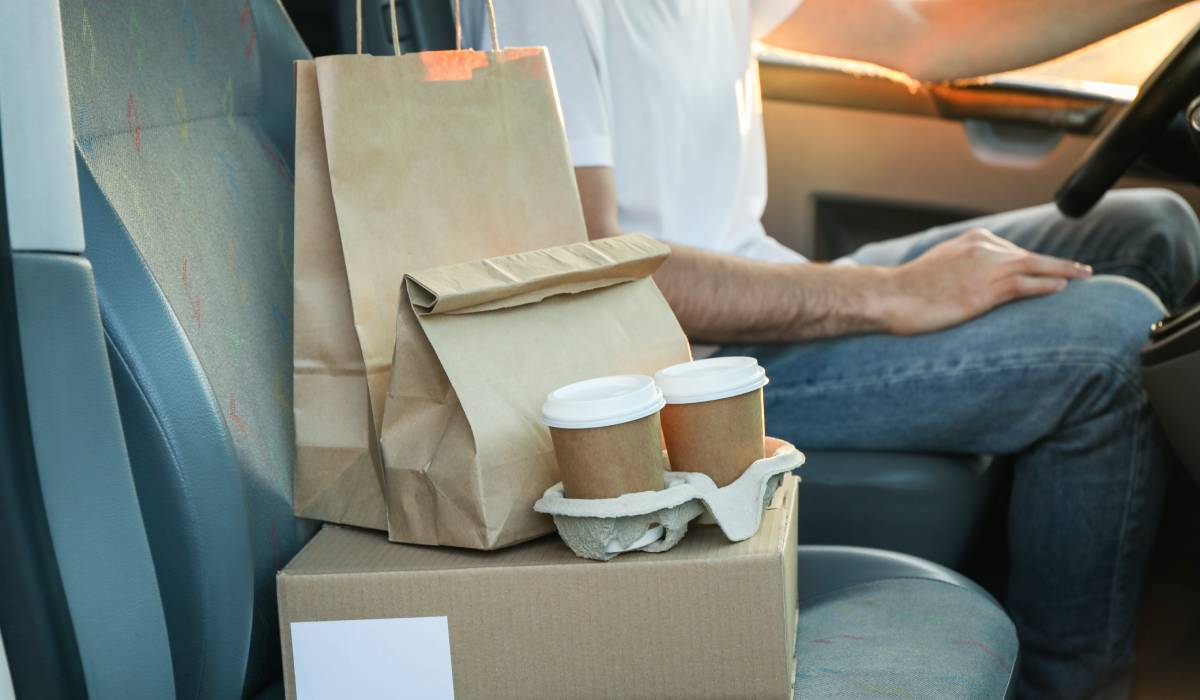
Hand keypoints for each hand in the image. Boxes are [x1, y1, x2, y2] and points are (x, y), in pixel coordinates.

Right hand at [879, 228, 1091, 334]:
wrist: (891, 296)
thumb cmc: (909, 288)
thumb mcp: (939, 265)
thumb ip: (963, 264)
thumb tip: (973, 278)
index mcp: (972, 239)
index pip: (1012, 250)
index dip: (1033, 263)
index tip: (1050, 270)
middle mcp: (983, 247)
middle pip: (1030, 256)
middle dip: (1057, 263)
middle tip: (1081, 270)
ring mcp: (987, 268)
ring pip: (1036, 267)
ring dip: (1064, 271)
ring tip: (1083, 277)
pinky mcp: (987, 290)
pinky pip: (1027, 285)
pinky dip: (1048, 284)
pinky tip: (1063, 287)